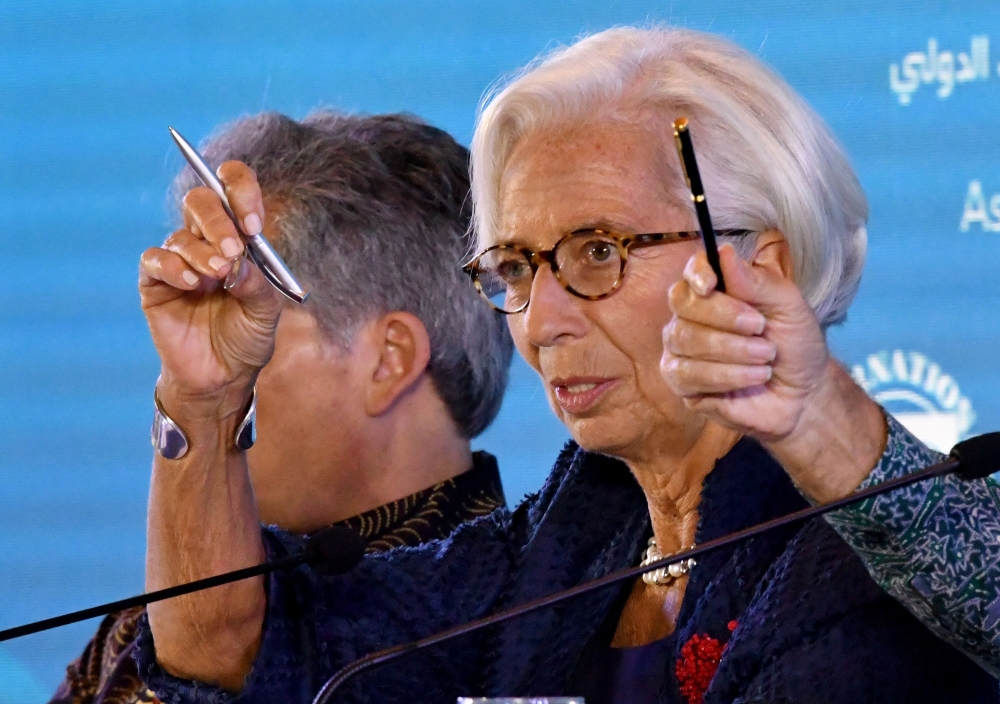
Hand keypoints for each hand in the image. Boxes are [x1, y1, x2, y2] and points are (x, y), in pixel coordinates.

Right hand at [139, 161, 281, 415]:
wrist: (224, 376)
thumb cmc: (248, 338)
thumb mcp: (266, 311)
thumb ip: (257, 282)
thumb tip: (237, 260)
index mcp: (238, 236)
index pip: (232, 189)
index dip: (240, 191)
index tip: (254, 223)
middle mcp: (206, 240)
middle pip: (201, 201)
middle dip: (219, 220)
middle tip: (235, 249)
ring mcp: (180, 260)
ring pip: (182, 234)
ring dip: (202, 251)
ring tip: (218, 276)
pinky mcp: (155, 282)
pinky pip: (155, 259)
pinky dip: (173, 266)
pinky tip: (192, 283)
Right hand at [660, 243, 830, 441]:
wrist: (803, 394)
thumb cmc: (794, 344)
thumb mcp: (789, 307)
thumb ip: (757, 281)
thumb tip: (724, 251)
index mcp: (716, 291)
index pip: (692, 272)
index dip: (697, 274)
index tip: (712, 284)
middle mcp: (691, 317)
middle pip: (684, 304)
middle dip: (724, 316)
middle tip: (760, 327)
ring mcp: (682, 351)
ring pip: (685, 340)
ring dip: (732, 350)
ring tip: (765, 358)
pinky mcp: (683, 385)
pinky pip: (687, 375)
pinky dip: (725, 376)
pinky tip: (751, 378)